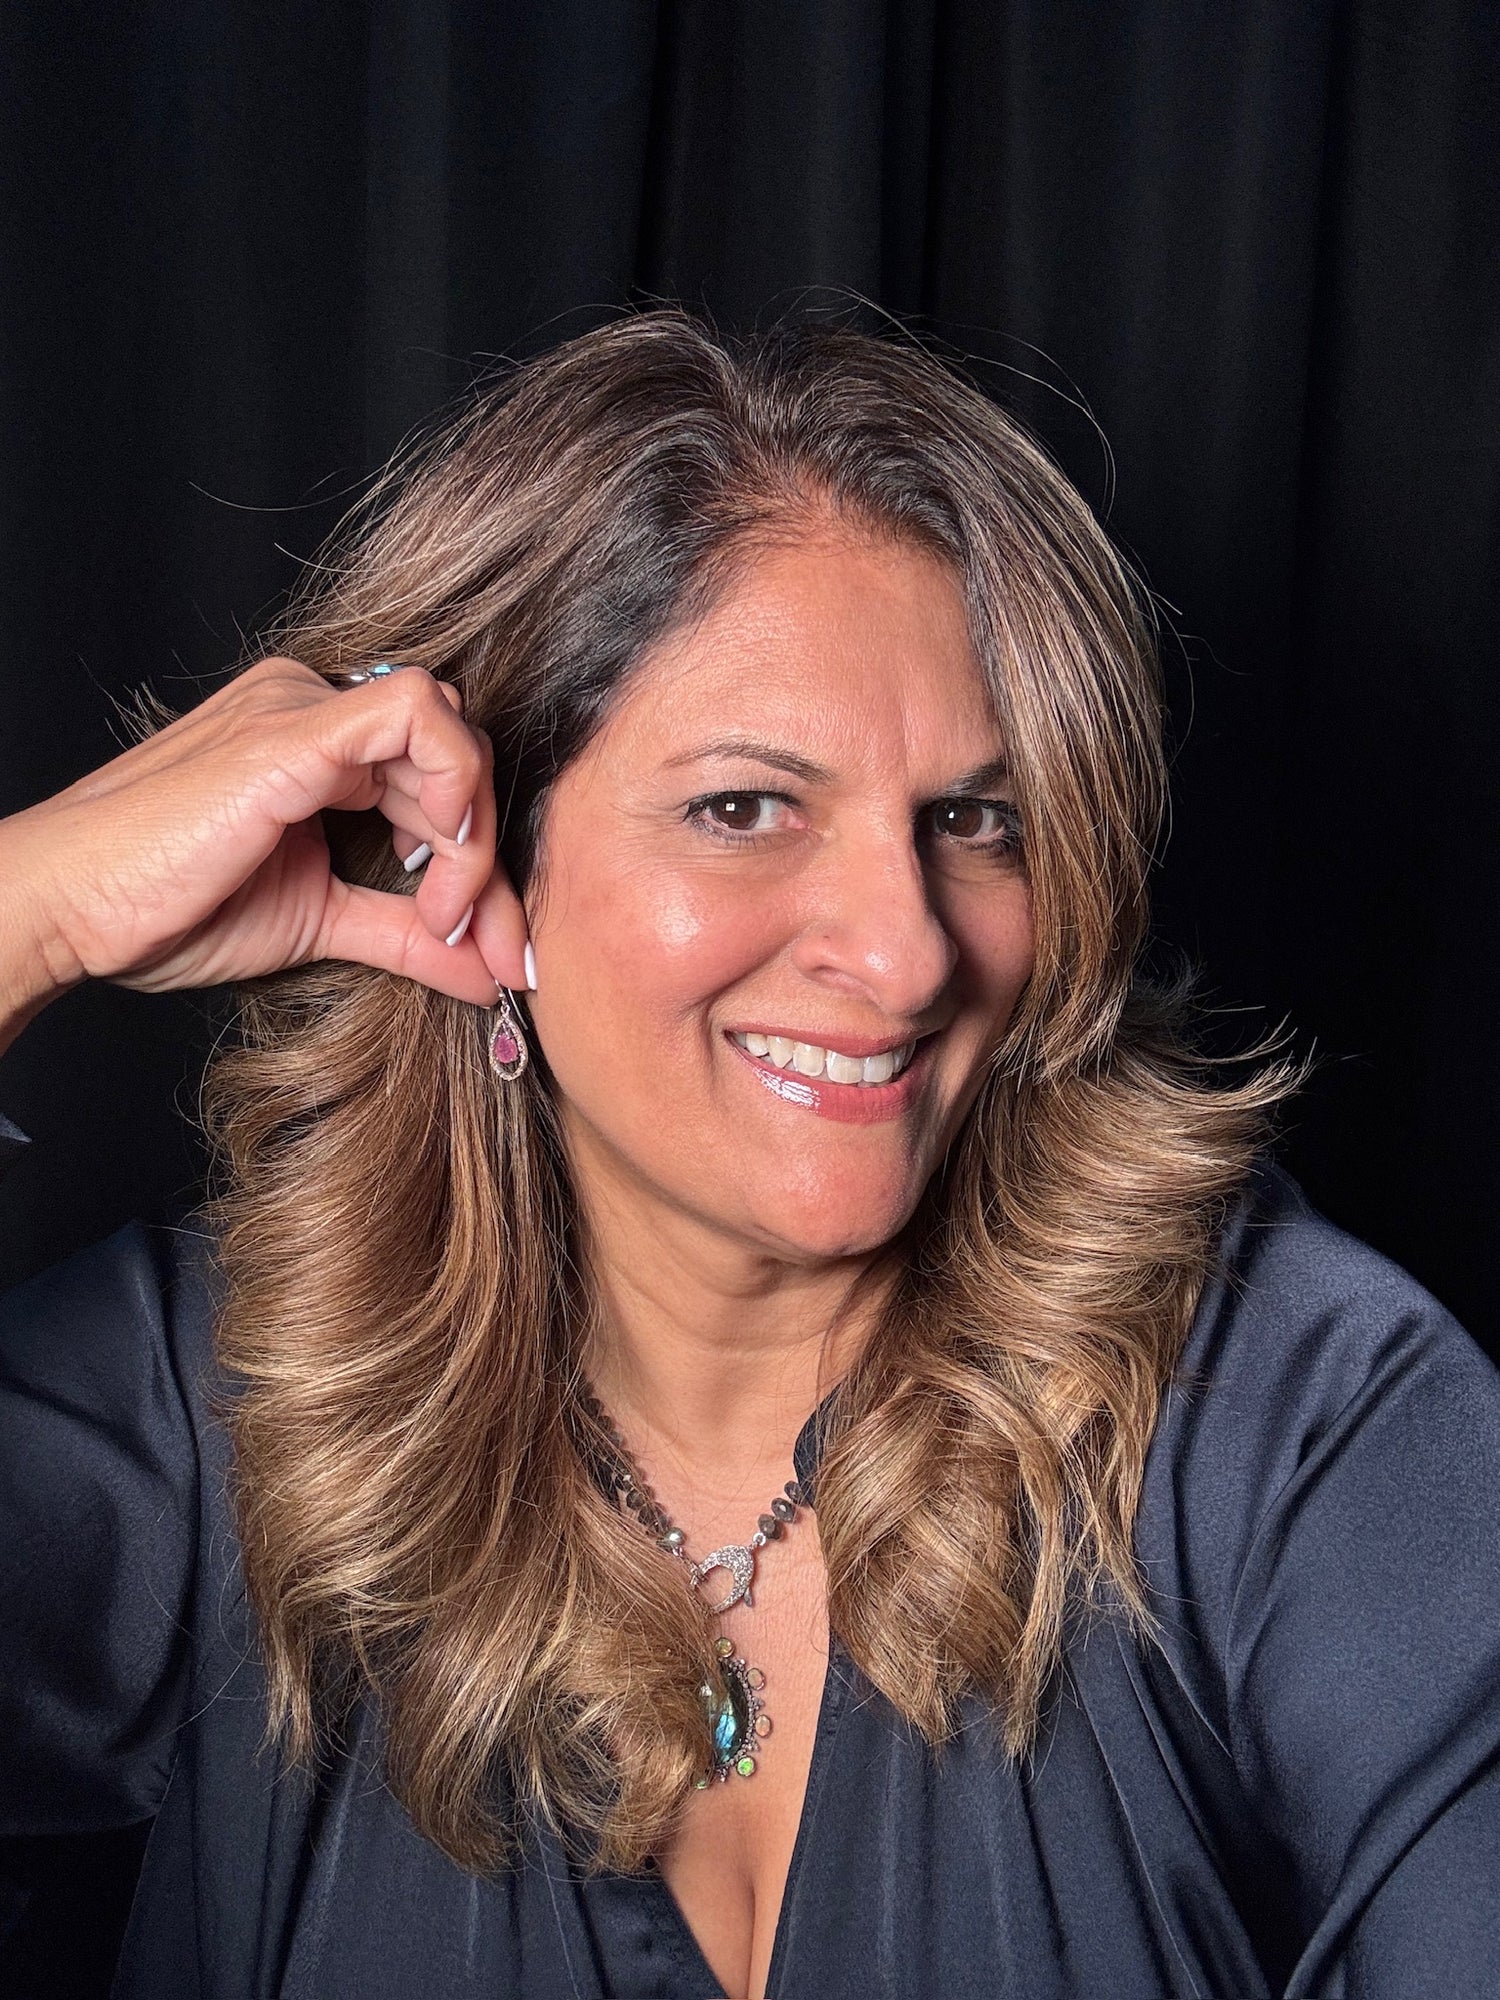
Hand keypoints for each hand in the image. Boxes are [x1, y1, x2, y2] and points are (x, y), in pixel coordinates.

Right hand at [0, 657, 528, 1012]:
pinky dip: (455, 783)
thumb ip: (409, 937)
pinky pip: (417, 714)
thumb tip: (492, 976)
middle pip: (457, 755)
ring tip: (446, 918)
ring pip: (452, 732)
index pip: (440, 773)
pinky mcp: (294, 730)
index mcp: (318, 742)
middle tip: (493, 946)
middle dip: (493, 861)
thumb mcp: (318, 924)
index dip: (483, 860)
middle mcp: (314, 707)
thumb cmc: (165, 906)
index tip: (493, 945)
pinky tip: (442, 861)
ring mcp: (302, 708)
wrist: (70, 907)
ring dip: (475, 838)